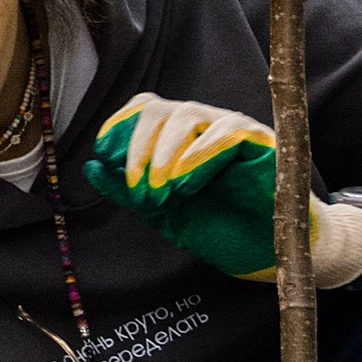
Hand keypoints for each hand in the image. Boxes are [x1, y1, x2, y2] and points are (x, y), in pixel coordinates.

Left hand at [86, 93, 361, 285]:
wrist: (270, 253)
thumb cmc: (219, 228)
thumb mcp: (164, 213)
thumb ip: (129, 191)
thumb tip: (91, 166)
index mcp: (175, 137)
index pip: (141, 110)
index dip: (119, 128)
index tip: (105, 156)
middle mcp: (201, 124)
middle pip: (157, 108)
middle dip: (138, 148)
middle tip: (139, 190)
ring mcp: (231, 128)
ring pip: (187, 114)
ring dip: (165, 154)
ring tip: (162, 195)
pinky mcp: (261, 141)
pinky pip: (227, 130)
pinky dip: (199, 154)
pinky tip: (186, 183)